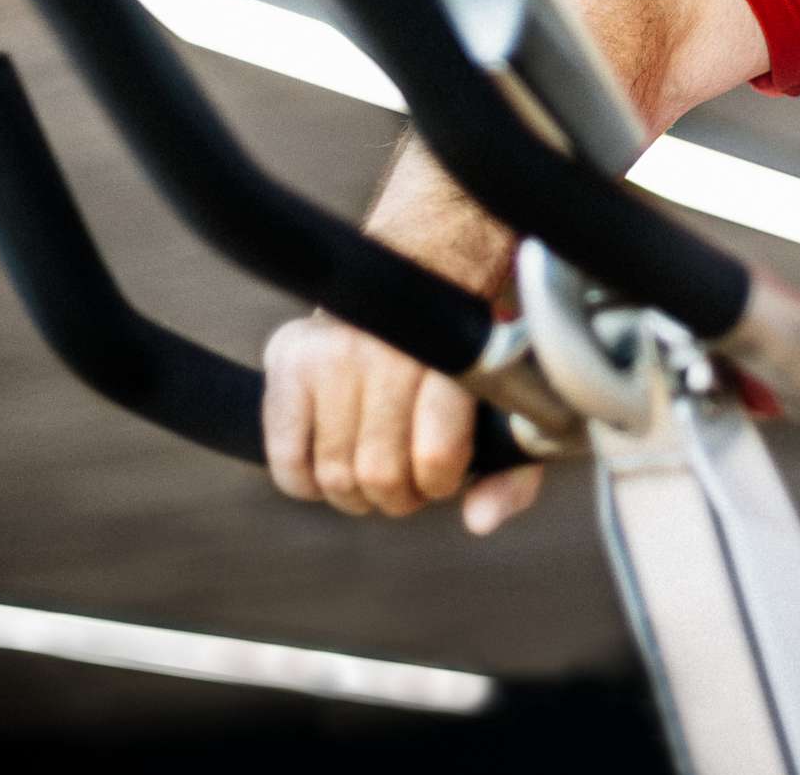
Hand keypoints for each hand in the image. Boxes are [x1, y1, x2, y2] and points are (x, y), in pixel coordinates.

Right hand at [261, 312, 541, 534]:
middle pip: (381, 475)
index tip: (444, 471)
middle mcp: (387, 349)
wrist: (412, 277)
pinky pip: (288, 462)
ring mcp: (331, 351)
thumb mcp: (501, 411)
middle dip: (398, 496)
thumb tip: (479, 523)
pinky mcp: (289, 358)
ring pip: (334, 475)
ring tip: (372, 469)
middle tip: (405, 478)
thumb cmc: (459, 365)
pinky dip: (308, 484)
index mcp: (449, 358)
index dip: (439, 484)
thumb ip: (511, 473)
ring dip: (355, 494)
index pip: (435, 459)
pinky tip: (329, 463)